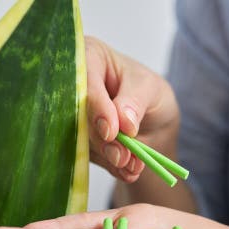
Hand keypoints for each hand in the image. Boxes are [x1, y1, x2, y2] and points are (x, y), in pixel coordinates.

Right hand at [86, 37, 179, 183]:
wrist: (154, 121)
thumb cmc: (150, 92)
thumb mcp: (150, 89)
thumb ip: (135, 102)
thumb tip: (123, 122)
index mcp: (88, 57)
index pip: (85, 83)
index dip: (97, 109)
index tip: (111, 131)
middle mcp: (74, 85)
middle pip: (78, 115)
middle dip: (102, 140)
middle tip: (122, 157)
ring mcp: (73, 115)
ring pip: (81, 139)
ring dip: (108, 156)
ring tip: (132, 166)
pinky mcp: (78, 139)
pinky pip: (88, 156)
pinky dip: (110, 165)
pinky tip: (127, 171)